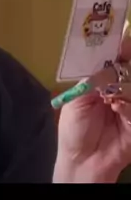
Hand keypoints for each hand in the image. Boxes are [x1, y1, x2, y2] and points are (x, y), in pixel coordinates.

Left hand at [54, 37, 130, 182]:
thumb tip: (106, 60)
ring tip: (110, 97)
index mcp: (104, 84)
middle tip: (122, 60)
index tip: (125, 38)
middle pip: (130, 71)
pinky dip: (127, 105)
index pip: (117, 62)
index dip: (121, 50)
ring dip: (123, 88)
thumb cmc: (74, 130)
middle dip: (125, 65)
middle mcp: (120, 92)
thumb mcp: (77, 99)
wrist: (81, 160)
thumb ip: (92, 79)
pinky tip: (116, 107)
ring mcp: (129, 107)